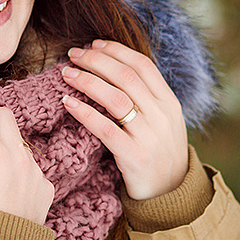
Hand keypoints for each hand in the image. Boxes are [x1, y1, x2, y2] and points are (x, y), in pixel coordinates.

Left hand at [60, 40, 188, 200]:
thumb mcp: (164, 121)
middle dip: (96, 61)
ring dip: (87, 81)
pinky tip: (67, 102)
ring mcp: (149, 136)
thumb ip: (147, 98)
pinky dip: (84, 112)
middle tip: (74, 55)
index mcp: (169, 102)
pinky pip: (106, 129)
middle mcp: (162, 115)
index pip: (142, 65)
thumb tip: (114, 69)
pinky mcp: (134, 157)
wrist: (171, 196)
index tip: (94, 44)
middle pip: (126, 76)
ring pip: (115, 98)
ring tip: (67, 73)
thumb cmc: (159, 153)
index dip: (116, 50)